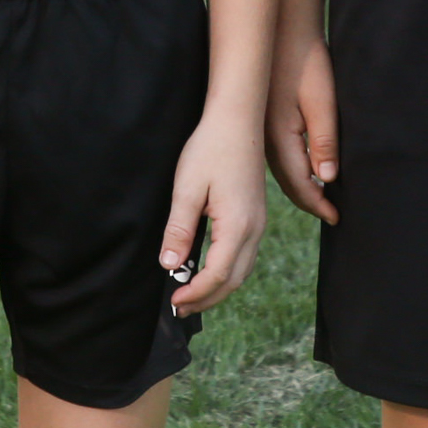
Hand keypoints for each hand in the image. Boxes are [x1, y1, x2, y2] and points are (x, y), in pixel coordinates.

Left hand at [163, 112, 267, 313]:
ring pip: (242, 271)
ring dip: (218, 288)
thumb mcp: (187, 187)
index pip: (217, 275)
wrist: (238, 120)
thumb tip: (169, 265)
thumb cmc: (210, 148)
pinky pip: (245, 256)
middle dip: (207, 298)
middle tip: (179, 307)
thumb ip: (179, 229)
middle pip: (233, 280)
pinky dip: (227, 272)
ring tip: (191, 294)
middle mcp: (254, 229)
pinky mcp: (256, 216)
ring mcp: (258, 223)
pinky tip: (208, 270)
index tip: (174, 300)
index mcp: (237, 225)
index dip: (195, 293)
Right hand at [266, 33, 339, 223]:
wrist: (281, 30)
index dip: (319, 203)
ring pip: (282, 171)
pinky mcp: (263, 122)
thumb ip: (324, 142)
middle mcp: (265, 140)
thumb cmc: (305, 62)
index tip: (337, 218)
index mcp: (280, 137)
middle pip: (288, 183)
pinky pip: (278, 157)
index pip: (300, 184)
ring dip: (301, 187)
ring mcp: (261, 131)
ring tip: (320, 198)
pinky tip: (304, 169)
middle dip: (310, 200)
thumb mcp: (322, 102)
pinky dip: (293, 170)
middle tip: (331, 214)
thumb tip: (327, 179)